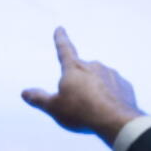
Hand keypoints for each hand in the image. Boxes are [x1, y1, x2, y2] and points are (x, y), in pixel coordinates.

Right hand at [22, 27, 144, 145]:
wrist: (116, 121)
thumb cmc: (81, 112)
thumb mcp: (54, 108)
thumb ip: (39, 99)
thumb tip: (24, 93)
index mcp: (74, 68)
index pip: (64, 49)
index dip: (60, 39)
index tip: (60, 29)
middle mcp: (94, 66)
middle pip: (82, 71)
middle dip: (78, 82)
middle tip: (77, 103)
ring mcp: (111, 74)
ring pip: (98, 80)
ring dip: (95, 90)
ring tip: (92, 110)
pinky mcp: (125, 86)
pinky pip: (113, 89)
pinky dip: (109, 96)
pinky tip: (107, 110)